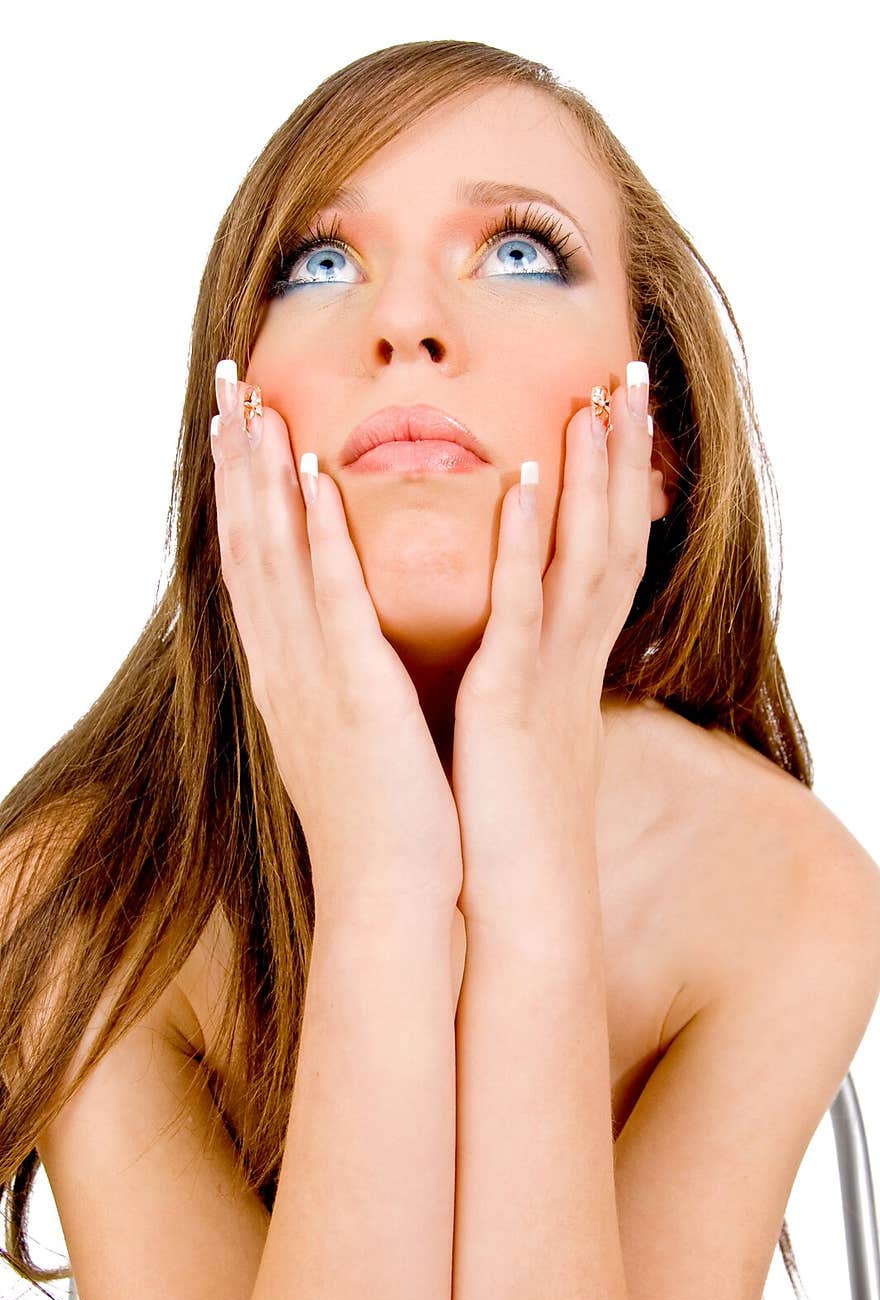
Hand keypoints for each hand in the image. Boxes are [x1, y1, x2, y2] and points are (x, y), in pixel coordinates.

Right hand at [210, 362, 462, 920]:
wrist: (389, 891)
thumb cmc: (381, 814)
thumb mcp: (347, 731)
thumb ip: (340, 674)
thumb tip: (343, 638)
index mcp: (286, 673)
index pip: (251, 565)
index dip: (240, 493)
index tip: (238, 429)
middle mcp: (283, 665)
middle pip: (247, 544)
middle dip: (235, 463)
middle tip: (227, 386)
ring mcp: (312, 676)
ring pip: (276, 558)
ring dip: (262, 478)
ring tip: (256, 405)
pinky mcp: (355, 690)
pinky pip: (334, 600)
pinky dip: (319, 537)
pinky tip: (314, 481)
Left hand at [451, 367, 655, 926]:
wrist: (516, 904)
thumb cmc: (508, 822)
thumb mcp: (520, 729)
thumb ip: (519, 675)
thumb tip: (506, 645)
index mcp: (564, 662)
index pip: (600, 551)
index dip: (614, 482)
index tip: (612, 413)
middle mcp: (569, 657)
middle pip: (610, 533)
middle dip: (622, 454)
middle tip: (627, 373)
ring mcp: (547, 674)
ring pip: (583, 554)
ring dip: (593, 474)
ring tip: (596, 398)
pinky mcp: (513, 699)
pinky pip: (526, 608)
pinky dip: (531, 542)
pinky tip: (532, 479)